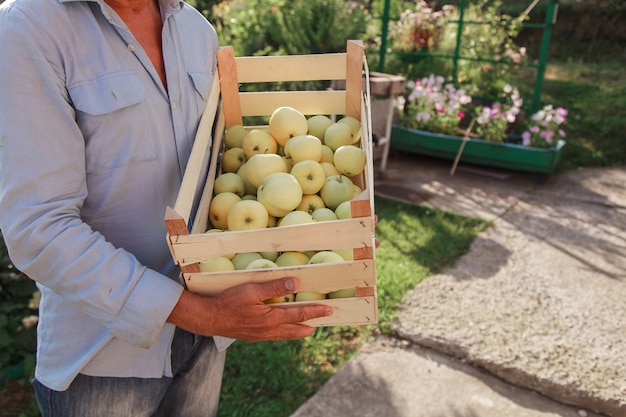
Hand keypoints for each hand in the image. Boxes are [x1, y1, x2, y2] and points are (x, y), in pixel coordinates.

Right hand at [168, 278, 332, 341]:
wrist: (210, 318)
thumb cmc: (230, 302)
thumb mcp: (252, 290)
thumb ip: (274, 287)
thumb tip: (295, 283)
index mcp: (272, 319)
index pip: (299, 314)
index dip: (315, 312)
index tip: (329, 310)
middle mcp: (269, 330)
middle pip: (295, 330)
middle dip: (309, 326)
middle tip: (321, 323)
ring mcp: (261, 335)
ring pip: (285, 335)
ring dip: (297, 331)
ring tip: (306, 328)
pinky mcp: (253, 337)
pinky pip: (274, 337)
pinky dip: (283, 333)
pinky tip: (281, 330)